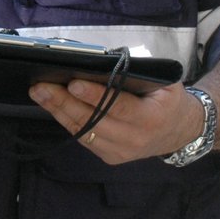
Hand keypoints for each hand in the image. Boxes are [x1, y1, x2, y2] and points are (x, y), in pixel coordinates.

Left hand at [28, 79, 203, 164]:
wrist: (180, 132)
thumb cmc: (169, 100)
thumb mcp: (166, 82)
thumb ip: (140, 73)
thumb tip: (102, 62)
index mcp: (151, 118)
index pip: (117, 107)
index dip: (94, 95)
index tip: (73, 82)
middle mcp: (134, 140)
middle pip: (93, 121)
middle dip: (64, 102)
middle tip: (41, 86)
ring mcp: (120, 152)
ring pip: (83, 131)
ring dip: (58, 111)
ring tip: (39, 92)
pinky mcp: (109, 156)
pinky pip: (83, 137)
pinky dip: (66, 120)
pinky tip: (52, 105)